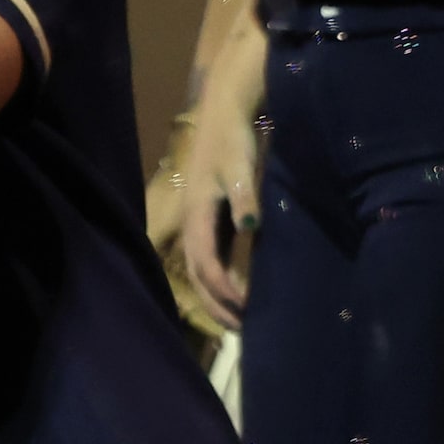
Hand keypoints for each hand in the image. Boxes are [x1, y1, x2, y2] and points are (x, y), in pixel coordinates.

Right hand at [177, 89, 262, 332]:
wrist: (224, 112)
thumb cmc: (232, 139)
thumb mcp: (239, 166)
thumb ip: (244, 197)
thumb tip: (250, 228)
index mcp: (197, 214)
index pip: (205, 263)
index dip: (223, 290)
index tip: (246, 309)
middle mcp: (193, 222)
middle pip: (197, 274)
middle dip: (215, 304)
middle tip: (240, 331)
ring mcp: (199, 220)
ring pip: (199, 269)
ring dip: (215, 296)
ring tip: (237, 320)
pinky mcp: (209, 217)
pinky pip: (209, 258)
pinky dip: (219, 279)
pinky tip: (237, 290)